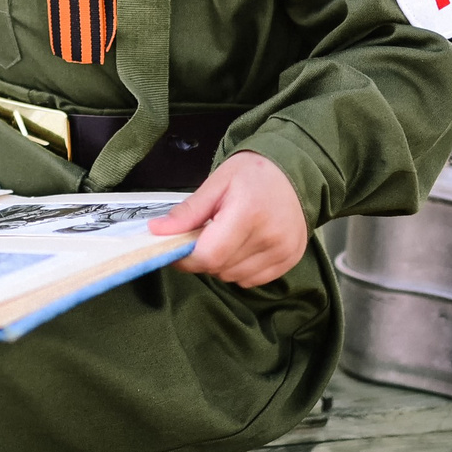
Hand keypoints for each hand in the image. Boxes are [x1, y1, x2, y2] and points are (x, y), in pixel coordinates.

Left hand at [150, 151, 308, 287]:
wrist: (295, 171)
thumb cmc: (253, 173)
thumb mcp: (216, 183)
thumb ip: (188, 212)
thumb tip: (156, 231)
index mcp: (248, 213)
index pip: (210, 255)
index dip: (187, 258)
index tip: (177, 248)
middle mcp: (270, 237)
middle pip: (220, 269)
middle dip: (204, 258)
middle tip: (206, 234)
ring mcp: (283, 251)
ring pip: (235, 278)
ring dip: (222, 265)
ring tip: (227, 237)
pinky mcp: (290, 260)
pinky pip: (253, 280)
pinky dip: (240, 269)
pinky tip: (244, 246)